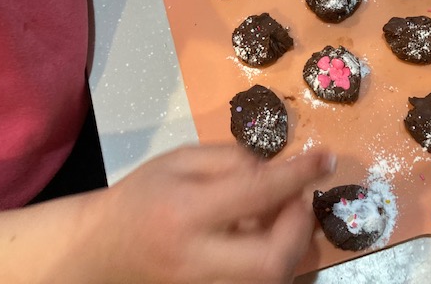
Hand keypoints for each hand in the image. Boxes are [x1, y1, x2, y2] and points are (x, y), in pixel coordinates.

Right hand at [98, 145, 335, 283]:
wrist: (105, 250)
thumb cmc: (143, 196)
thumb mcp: (180, 160)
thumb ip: (230, 160)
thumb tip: (277, 168)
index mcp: (186, 212)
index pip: (255, 193)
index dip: (298, 175)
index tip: (326, 158)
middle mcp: (197, 260)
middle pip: (271, 261)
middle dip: (300, 228)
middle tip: (300, 200)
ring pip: (270, 281)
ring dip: (293, 246)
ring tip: (284, 216)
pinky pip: (258, 283)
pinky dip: (276, 259)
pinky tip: (267, 237)